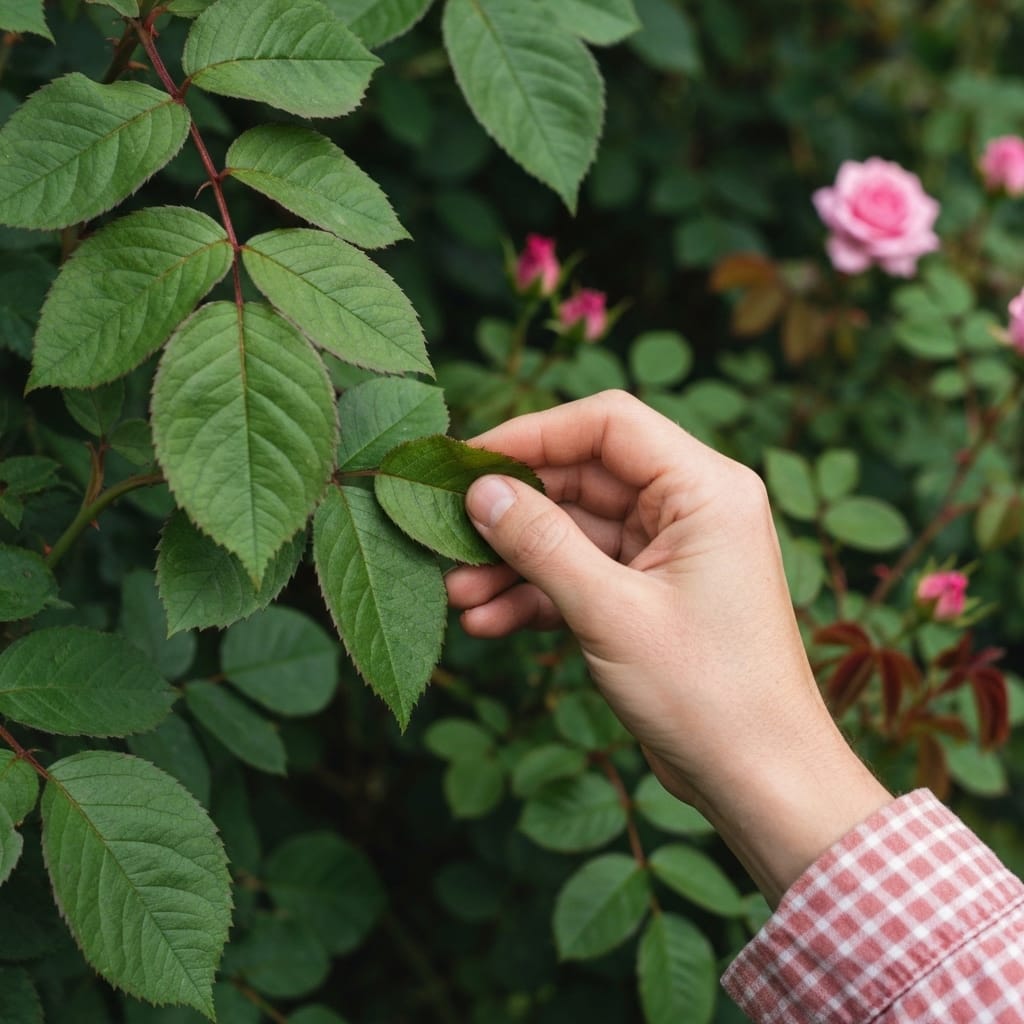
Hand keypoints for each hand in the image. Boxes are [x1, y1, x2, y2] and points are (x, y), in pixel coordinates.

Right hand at [446, 391, 889, 904]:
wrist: (761, 782)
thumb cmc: (709, 695)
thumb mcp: (611, 613)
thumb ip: (542, 544)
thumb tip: (480, 491)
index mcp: (705, 489)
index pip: (607, 424)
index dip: (531, 434)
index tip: (466, 461)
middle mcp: (689, 508)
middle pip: (581, 479)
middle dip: (512, 513)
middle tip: (445, 536)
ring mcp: (667, 554)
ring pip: (573, 532)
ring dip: (514, 561)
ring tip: (457, 593)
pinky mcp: (648, 596)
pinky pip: (582, 575)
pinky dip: (537, 594)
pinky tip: (488, 621)